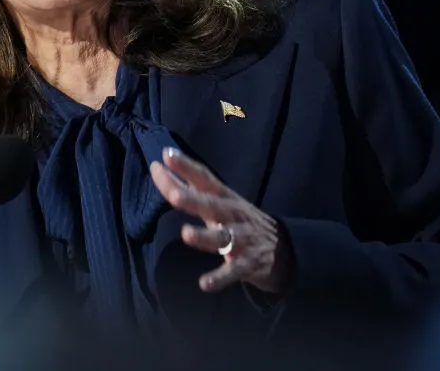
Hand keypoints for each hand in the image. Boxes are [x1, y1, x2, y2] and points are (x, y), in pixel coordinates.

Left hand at [150, 147, 291, 293]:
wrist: (282, 249)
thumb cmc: (238, 219)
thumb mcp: (217, 200)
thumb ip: (186, 186)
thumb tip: (157, 167)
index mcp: (224, 197)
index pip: (204, 178)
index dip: (186, 167)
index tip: (167, 155)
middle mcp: (232, 214)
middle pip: (212, 205)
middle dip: (194, 200)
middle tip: (174, 196)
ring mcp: (241, 239)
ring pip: (223, 237)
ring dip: (204, 236)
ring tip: (187, 235)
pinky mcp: (247, 264)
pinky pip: (232, 272)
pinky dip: (219, 278)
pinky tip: (204, 284)